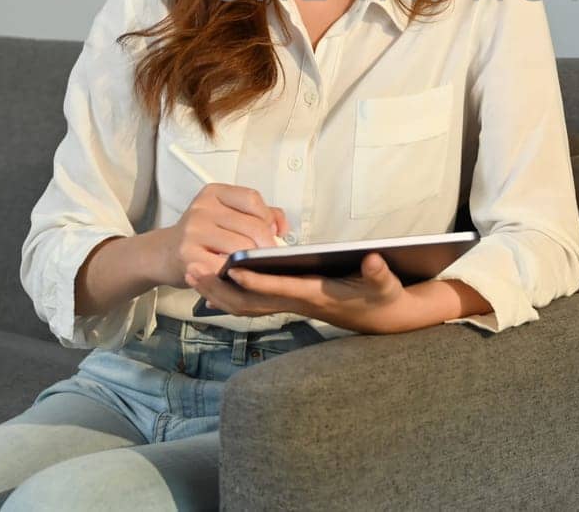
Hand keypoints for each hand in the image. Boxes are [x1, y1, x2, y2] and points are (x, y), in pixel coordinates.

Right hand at [138, 184, 287, 290]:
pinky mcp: (189, 257)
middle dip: (267, 246)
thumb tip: (282, 226)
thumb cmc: (200, 235)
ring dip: (252, 262)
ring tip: (251, 266)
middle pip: (252, 227)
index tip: (273, 233)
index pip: (252, 200)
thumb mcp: (226, 215)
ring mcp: (194, 232)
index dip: (269, 219)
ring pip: (242, 248)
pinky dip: (236, 273)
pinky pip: (225, 267)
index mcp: (214, 193)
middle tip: (267, 256)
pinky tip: (234, 274)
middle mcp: (202, 208)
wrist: (164, 254)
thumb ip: (258, 214)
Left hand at [188, 251, 415, 334]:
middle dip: (220, 288)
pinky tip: (213, 281)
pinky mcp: (289, 301)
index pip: (281, 289)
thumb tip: (372, 259)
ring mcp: (290, 304)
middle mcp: (298, 303)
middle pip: (251, 302)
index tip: (231, 268)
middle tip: (191, 270)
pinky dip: (230, 294)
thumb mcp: (387, 286)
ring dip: (217, 292)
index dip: (256, 280)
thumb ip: (380, 273)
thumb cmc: (383, 298)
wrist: (383, 319)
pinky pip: (251, 302)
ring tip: (192, 273)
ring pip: (246, 304)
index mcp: (318, 296)